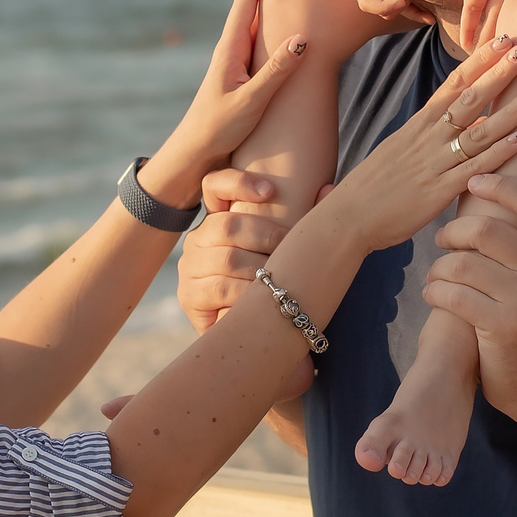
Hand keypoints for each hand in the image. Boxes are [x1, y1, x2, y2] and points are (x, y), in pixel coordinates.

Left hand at [150, 0, 308, 198]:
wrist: (196, 151)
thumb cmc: (219, 128)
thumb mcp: (251, 101)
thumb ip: (276, 71)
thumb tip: (301, 38)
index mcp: (230, 46)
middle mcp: (231, 46)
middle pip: (252, 0)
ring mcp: (236, 58)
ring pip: (256, 17)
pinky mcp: (241, 72)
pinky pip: (259, 36)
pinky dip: (275, 20)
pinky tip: (289, 24)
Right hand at [174, 169, 288, 333]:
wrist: (254, 334)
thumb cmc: (274, 284)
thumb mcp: (286, 250)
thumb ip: (304, 218)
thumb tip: (327, 188)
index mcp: (218, 219)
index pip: (214, 185)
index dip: (238, 183)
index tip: (270, 191)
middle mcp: (198, 239)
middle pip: (227, 224)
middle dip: (266, 236)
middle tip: (291, 249)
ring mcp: (190, 267)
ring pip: (226, 259)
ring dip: (260, 270)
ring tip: (282, 279)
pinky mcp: (189, 295)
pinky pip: (219, 288)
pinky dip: (246, 293)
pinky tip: (264, 299)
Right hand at [309, 36, 516, 252]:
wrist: (348, 217)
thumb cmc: (375, 185)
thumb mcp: (401, 149)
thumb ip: (431, 134)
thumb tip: (464, 120)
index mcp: (418, 125)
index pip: (453, 84)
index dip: (479, 61)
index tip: (502, 41)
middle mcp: (427, 138)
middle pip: (469, 99)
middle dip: (499, 73)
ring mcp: (434, 163)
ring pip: (478, 131)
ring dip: (509, 111)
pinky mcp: (438, 192)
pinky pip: (474, 168)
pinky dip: (499, 153)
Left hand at [421, 172, 516, 409]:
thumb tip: (484, 188)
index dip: (500, 185)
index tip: (473, 183)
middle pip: (486, 231)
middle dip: (452, 233)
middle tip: (441, 243)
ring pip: (463, 264)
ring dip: (438, 268)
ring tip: (435, 276)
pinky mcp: (504, 326)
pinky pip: (454, 295)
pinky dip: (435, 292)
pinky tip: (433, 295)